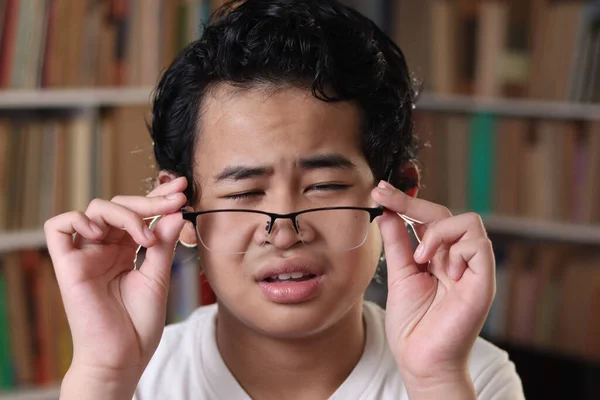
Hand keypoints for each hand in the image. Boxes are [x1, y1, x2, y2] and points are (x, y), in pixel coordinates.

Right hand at [44, 177, 187, 387]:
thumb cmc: (139, 324)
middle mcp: (104, 248)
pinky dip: (78, 220)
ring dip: (125, 213)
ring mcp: (85, 255)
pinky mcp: (67, 266)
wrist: (123, 358)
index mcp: (124, 250)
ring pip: (95, 209)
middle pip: (120, 206)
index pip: (138, 213)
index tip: (182, 189)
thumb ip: (164, 244)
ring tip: (145, 237)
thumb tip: (176, 213)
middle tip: (175, 203)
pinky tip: (104, 234)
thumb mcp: (158, 277)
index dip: (157, 197)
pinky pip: (58, 228)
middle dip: (149, 201)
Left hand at [371, 181, 494, 393]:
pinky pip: (479, 244)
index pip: (426, 219)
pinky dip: (456, 249)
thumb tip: (387, 212)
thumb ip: (397, 243)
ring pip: (468, 221)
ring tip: (421, 258)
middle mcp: (456, 259)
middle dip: (412, 202)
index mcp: (437, 257)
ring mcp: (472, 269)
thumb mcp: (399, 275)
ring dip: (438, 232)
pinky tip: (442, 269)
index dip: (405, 202)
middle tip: (385, 197)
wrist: (420, 360)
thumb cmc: (412, 325)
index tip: (379, 190)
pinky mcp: (483, 281)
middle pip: (445, 213)